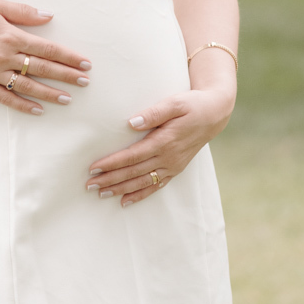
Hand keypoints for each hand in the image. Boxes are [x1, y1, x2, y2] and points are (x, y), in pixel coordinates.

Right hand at [0, 0, 91, 114]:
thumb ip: (22, 12)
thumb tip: (48, 17)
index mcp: (9, 35)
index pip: (46, 49)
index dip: (68, 57)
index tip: (84, 63)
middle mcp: (3, 56)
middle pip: (41, 68)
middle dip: (66, 75)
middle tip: (85, 81)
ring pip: (27, 86)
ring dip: (49, 93)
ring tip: (68, 99)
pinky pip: (4, 98)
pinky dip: (22, 105)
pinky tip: (37, 110)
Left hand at [86, 88, 233, 204]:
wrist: (214, 114)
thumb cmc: (192, 104)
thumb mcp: (174, 102)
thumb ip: (153, 113)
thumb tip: (131, 123)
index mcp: (164, 141)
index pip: (132, 155)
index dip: (112, 163)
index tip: (94, 167)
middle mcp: (168, 158)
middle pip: (133, 172)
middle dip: (110, 180)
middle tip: (89, 185)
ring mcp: (172, 166)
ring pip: (142, 182)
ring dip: (121, 189)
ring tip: (101, 194)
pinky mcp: (176, 169)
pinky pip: (156, 186)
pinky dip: (140, 195)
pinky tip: (125, 201)